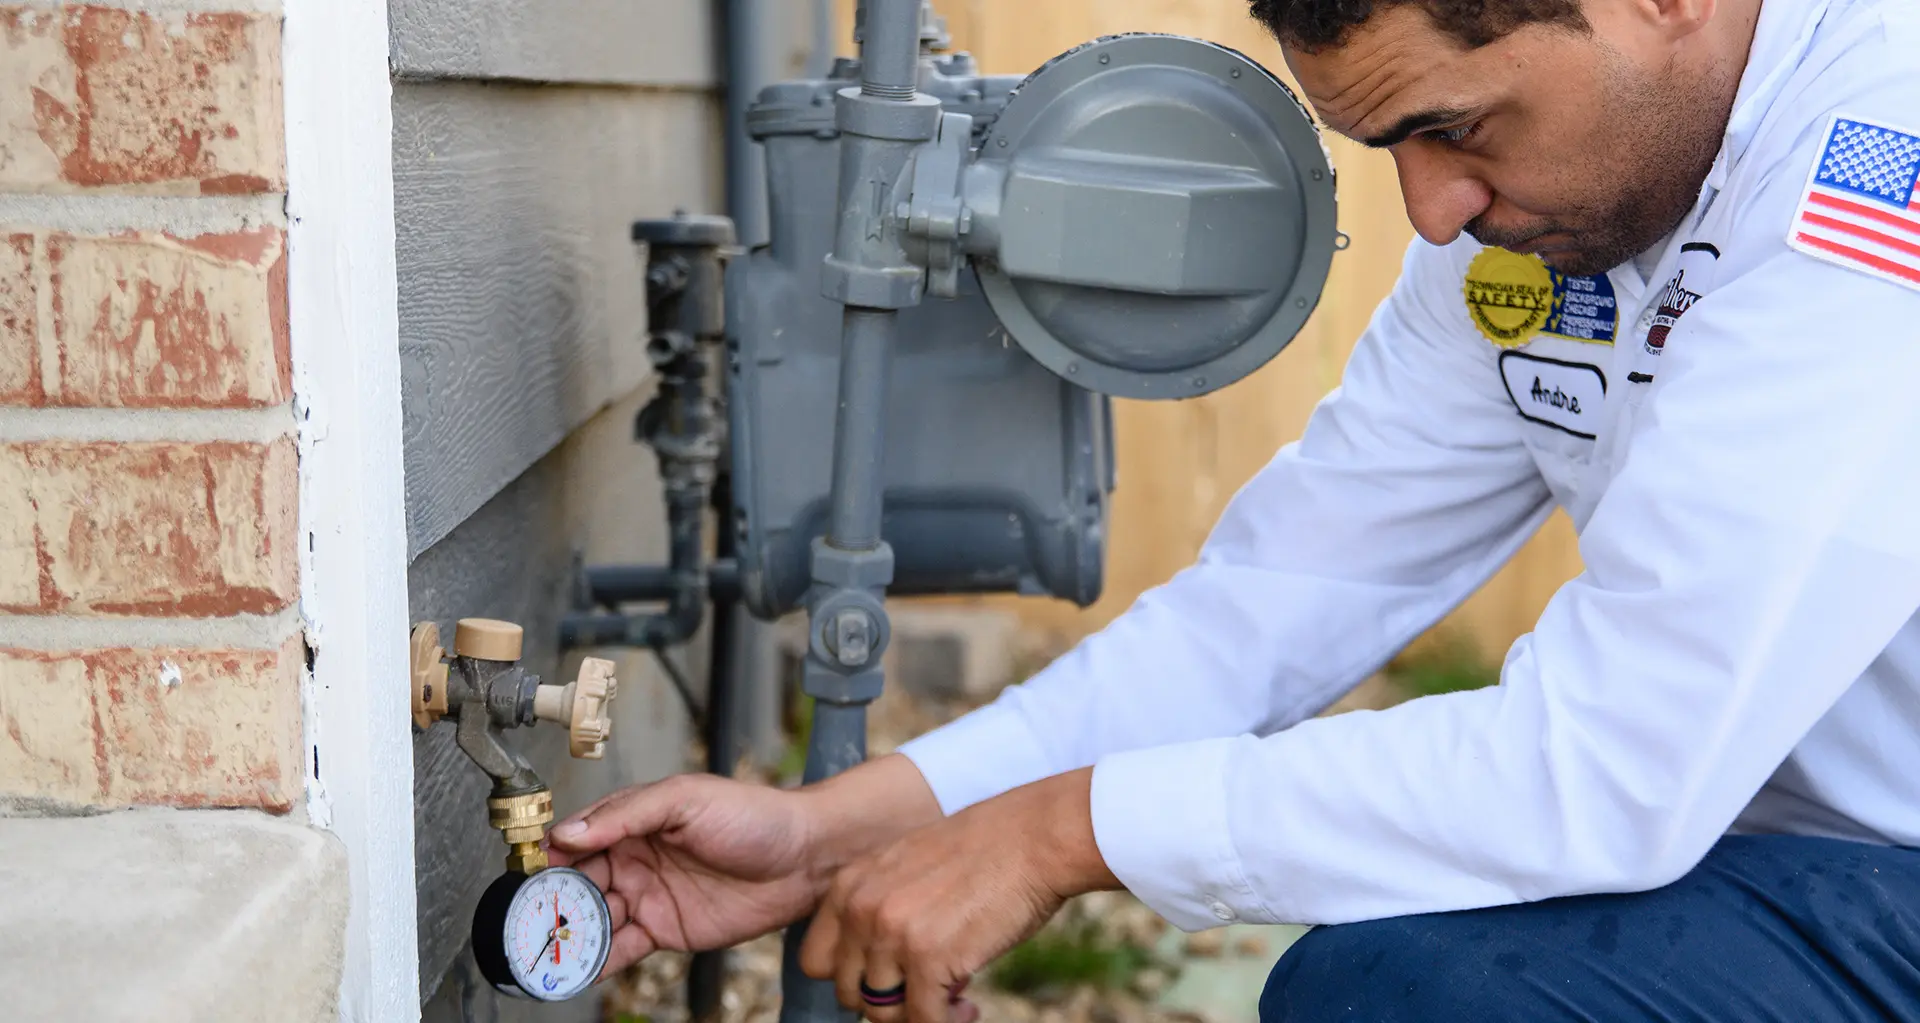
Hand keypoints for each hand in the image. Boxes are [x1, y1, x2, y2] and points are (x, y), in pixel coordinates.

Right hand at [546, 754, 942, 978]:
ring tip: (544, 948)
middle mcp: (635, 859)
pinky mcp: (667, 929)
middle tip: (528, 918)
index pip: (577, 838)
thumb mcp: (686, 799)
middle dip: (550, 901)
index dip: (548, 855)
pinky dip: (598, 959)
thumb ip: (626, 815)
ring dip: (569, 933)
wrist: (806, 857)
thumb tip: (570, 832)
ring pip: (595, 918)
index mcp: (634, 821)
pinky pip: (623, 947)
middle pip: (577, 883)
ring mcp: (649, 896)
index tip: (525, 873)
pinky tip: (578, 966)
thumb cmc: (754, 815)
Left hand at [799, 767, 1121, 1022]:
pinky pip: (923, 1020)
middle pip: (847, 993)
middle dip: (887, 1001)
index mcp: (850, 885)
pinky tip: (969, 1010)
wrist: (1033, 837)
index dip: (855, 978)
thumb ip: (883, 909)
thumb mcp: (910, 867)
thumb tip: (883, 972)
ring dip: (919, 1015)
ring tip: (955, 1000)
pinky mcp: (928, 960)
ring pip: (881, 1013)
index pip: (817, 961)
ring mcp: (892, 935)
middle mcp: (861, 909)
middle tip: (926, 990)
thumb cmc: (985, 851)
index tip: (890, 979)